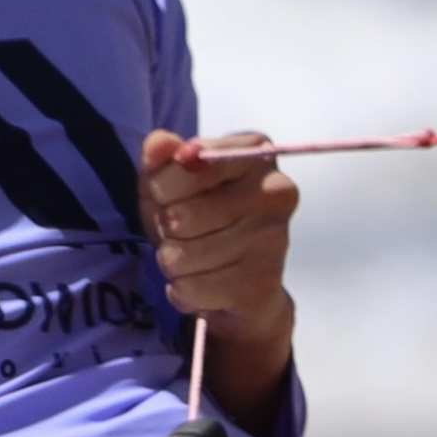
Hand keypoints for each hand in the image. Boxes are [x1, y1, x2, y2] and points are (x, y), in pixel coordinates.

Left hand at [136, 128, 297, 411]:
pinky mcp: (266, 286)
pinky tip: (198, 287)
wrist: (228, 280)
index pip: (194, 157)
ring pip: (188, 252)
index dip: (165, 182)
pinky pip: (198, 289)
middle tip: (175, 234)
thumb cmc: (190, 215)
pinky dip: (185, 292)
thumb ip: (158, 160)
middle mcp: (278, 191)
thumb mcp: (164, 183)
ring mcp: (276, 241)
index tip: (161, 194)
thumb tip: (158, 144)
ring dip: (173, 263)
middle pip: (186, 210)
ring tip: (184, 261)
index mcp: (257, 151)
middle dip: (166, 227)